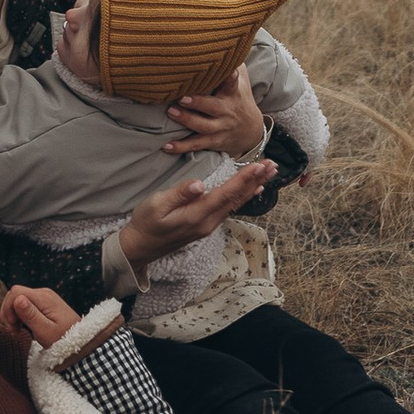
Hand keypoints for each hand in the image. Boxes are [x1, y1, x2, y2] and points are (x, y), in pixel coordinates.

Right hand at [0, 285, 78, 347]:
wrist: (81, 341)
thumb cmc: (63, 339)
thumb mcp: (45, 331)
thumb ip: (30, 315)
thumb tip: (17, 298)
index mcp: (43, 298)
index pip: (15, 292)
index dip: (8, 309)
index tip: (13, 327)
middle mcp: (43, 293)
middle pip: (14, 294)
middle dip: (8, 312)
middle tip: (14, 331)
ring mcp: (44, 297)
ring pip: (17, 299)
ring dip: (13, 314)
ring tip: (18, 331)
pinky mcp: (44, 303)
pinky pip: (24, 304)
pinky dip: (19, 315)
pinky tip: (23, 327)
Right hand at [119, 159, 273, 274]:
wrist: (139, 248)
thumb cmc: (145, 224)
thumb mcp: (156, 205)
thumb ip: (179, 194)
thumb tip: (200, 184)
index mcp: (197, 215)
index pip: (226, 194)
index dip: (244, 179)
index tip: (259, 166)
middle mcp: (208, 222)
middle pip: (236, 199)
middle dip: (255, 180)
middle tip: (273, 166)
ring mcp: (208, 225)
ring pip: (236, 204)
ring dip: (252, 187)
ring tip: (268, 174)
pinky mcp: (205, 225)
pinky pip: (230, 208)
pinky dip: (243, 196)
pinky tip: (252, 191)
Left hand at [165, 66, 266, 160]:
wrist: (251, 131)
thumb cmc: (239, 99)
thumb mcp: (242, 80)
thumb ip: (233, 61)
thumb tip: (226, 35)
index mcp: (233, 94)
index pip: (234, 83)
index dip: (232, 76)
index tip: (231, 71)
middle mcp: (227, 111)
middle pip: (213, 107)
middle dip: (198, 102)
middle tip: (182, 96)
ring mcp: (220, 128)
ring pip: (203, 126)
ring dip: (187, 120)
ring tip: (171, 112)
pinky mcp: (214, 141)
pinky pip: (197, 145)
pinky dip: (181, 146)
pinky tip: (167, 146)